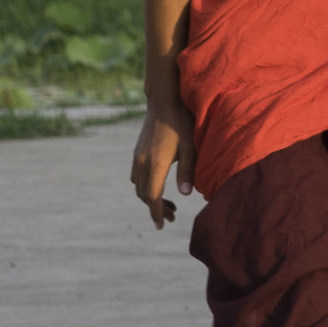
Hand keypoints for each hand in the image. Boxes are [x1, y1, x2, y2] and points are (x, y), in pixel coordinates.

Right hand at [130, 87, 197, 227]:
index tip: (161, 225)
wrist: (163, 101)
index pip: (153, 196)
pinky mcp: (137, 151)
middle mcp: (142, 162)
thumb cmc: (182, 122)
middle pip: (144, 195)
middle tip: (171, 217)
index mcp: (155, 163)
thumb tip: (185, 195)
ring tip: (169, 204)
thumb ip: (188, 171)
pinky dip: (146, 186)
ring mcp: (137, 156)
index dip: (157, 212)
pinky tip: (158, 185)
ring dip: (150, 198)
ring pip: (139, 186)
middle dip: (156, 208)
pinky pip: (137, 176)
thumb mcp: (190, 146)